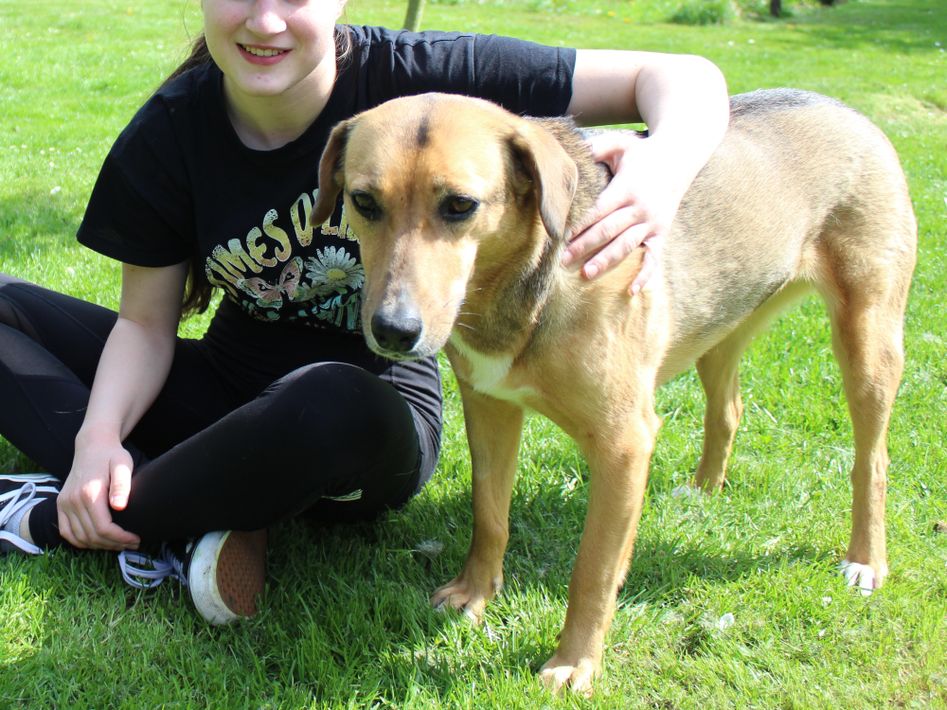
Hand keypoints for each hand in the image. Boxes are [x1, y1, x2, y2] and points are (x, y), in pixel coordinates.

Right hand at [57, 428, 140, 550]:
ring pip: (79, 537)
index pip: (104, 528)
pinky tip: (97, 541)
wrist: (92, 445)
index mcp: (89, 493)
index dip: (121, 538)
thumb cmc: (112, 455)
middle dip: (113, 544)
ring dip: (99, 545)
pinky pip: (66, 531)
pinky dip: (80, 541)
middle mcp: (72, 500)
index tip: (136, 539)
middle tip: (132, 543)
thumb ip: (122, 486)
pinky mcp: (60, 504)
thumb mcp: (123, 465)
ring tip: (119, 543)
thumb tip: (119, 507)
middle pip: (92, 535)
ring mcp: (64, 503)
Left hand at [561, 131, 683, 294]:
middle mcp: (640, 207)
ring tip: (586, 274)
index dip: (580, 223)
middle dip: (584, 246)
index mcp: (627, 187)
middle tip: (562, 260)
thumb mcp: (619, 144)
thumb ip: (595, 149)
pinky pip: (653, 258)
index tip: (560, 236)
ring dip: (606, 261)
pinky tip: (632, 291)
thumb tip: (569, 153)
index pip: (598, 210)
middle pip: (608, 230)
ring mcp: (652, 223)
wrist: (680, 156)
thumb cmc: (642, 152)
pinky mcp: (661, 233)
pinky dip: (644, 275)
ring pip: (626, 246)